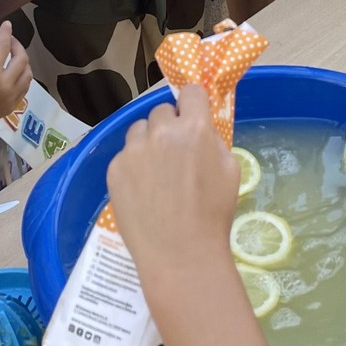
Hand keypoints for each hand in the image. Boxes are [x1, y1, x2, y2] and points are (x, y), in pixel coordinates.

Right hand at [0, 21, 31, 128]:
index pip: (4, 47)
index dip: (6, 33)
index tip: (7, 24)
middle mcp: (6, 85)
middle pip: (22, 59)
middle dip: (17, 46)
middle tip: (10, 41)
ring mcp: (11, 97)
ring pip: (28, 74)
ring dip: (24, 62)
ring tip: (14, 57)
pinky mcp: (12, 106)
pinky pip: (25, 88)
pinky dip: (23, 77)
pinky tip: (15, 73)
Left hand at [107, 86, 240, 281]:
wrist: (180, 254)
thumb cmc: (213, 214)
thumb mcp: (230, 170)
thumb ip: (213, 140)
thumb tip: (200, 127)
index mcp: (194, 128)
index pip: (191, 92)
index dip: (193, 103)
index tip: (193, 115)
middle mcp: (161, 132)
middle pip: (162, 110)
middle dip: (170, 125)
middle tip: (175, 152)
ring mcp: (134, 150)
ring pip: (139, 130)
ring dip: (148, 141)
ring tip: (156, 171)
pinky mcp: (114, 168)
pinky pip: (125, 155)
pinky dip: (134, 166)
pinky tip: (143, 189)